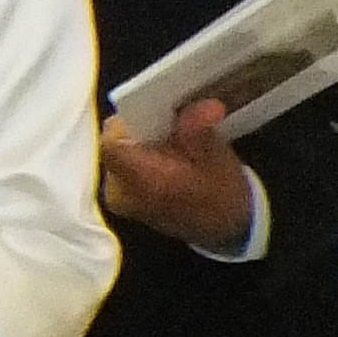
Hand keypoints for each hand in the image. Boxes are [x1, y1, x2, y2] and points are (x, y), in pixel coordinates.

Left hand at [96, 98, 254, 248]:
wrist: (226, 230)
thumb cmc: (221, 196)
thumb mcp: (216, 159)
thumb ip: (199, 131)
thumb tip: (203, 106)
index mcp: (141, 183)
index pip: (111, 142)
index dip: (129, 121)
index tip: (154, 111)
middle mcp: (120, 192)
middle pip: (114, 143)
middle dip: (138, 127)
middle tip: (167, 120)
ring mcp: (117, 195)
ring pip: (117, 151)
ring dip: (140, 139)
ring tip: (168, 135)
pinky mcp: (121, 195)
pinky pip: (122, 163)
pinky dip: (139, 152)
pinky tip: (163, 149)